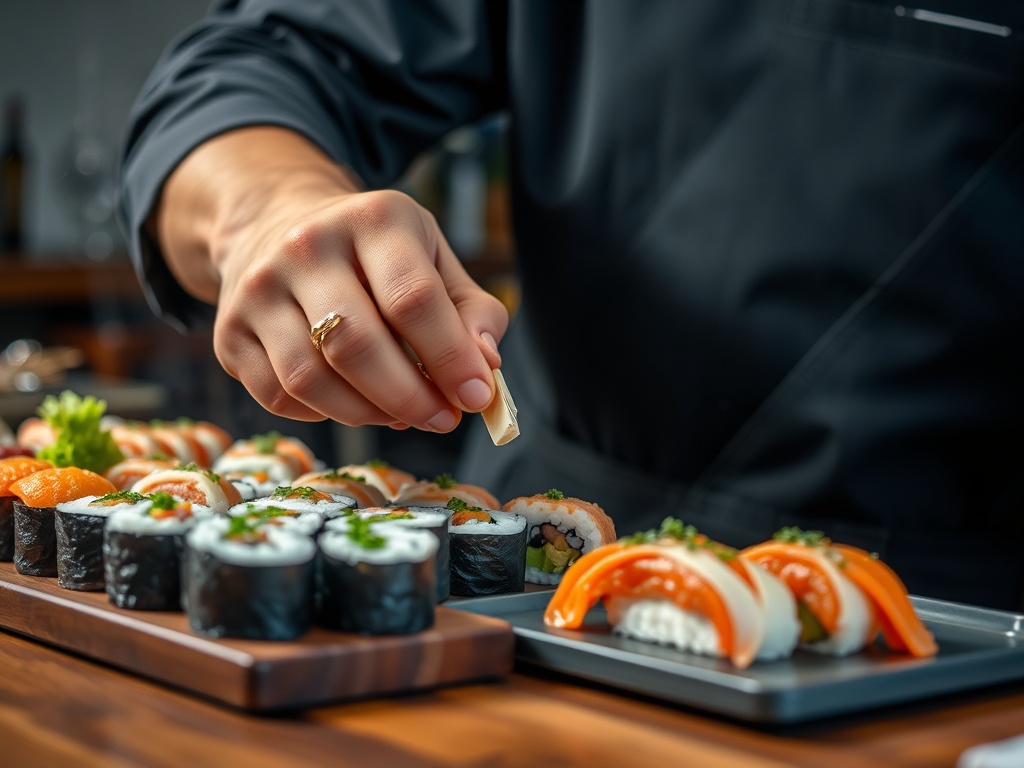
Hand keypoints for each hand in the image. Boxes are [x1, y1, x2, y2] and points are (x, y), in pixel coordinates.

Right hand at [153, 127, 507, 431]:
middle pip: (357, 345)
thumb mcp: (434, 259)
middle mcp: (305, 246)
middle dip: (409, 397)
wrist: (278, 227)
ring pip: (311, 380)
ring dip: (368, 414)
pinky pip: (279, 397)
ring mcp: (257, 289)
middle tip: (440, 419)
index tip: (474, 398)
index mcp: (372, 219)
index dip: (449, 358)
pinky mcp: (229, 332)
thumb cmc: (377, 256)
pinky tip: (352, 401)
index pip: (413, 299)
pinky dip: (325, 415)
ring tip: (400, 413)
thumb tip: (484, 368)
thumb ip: (473, 313)